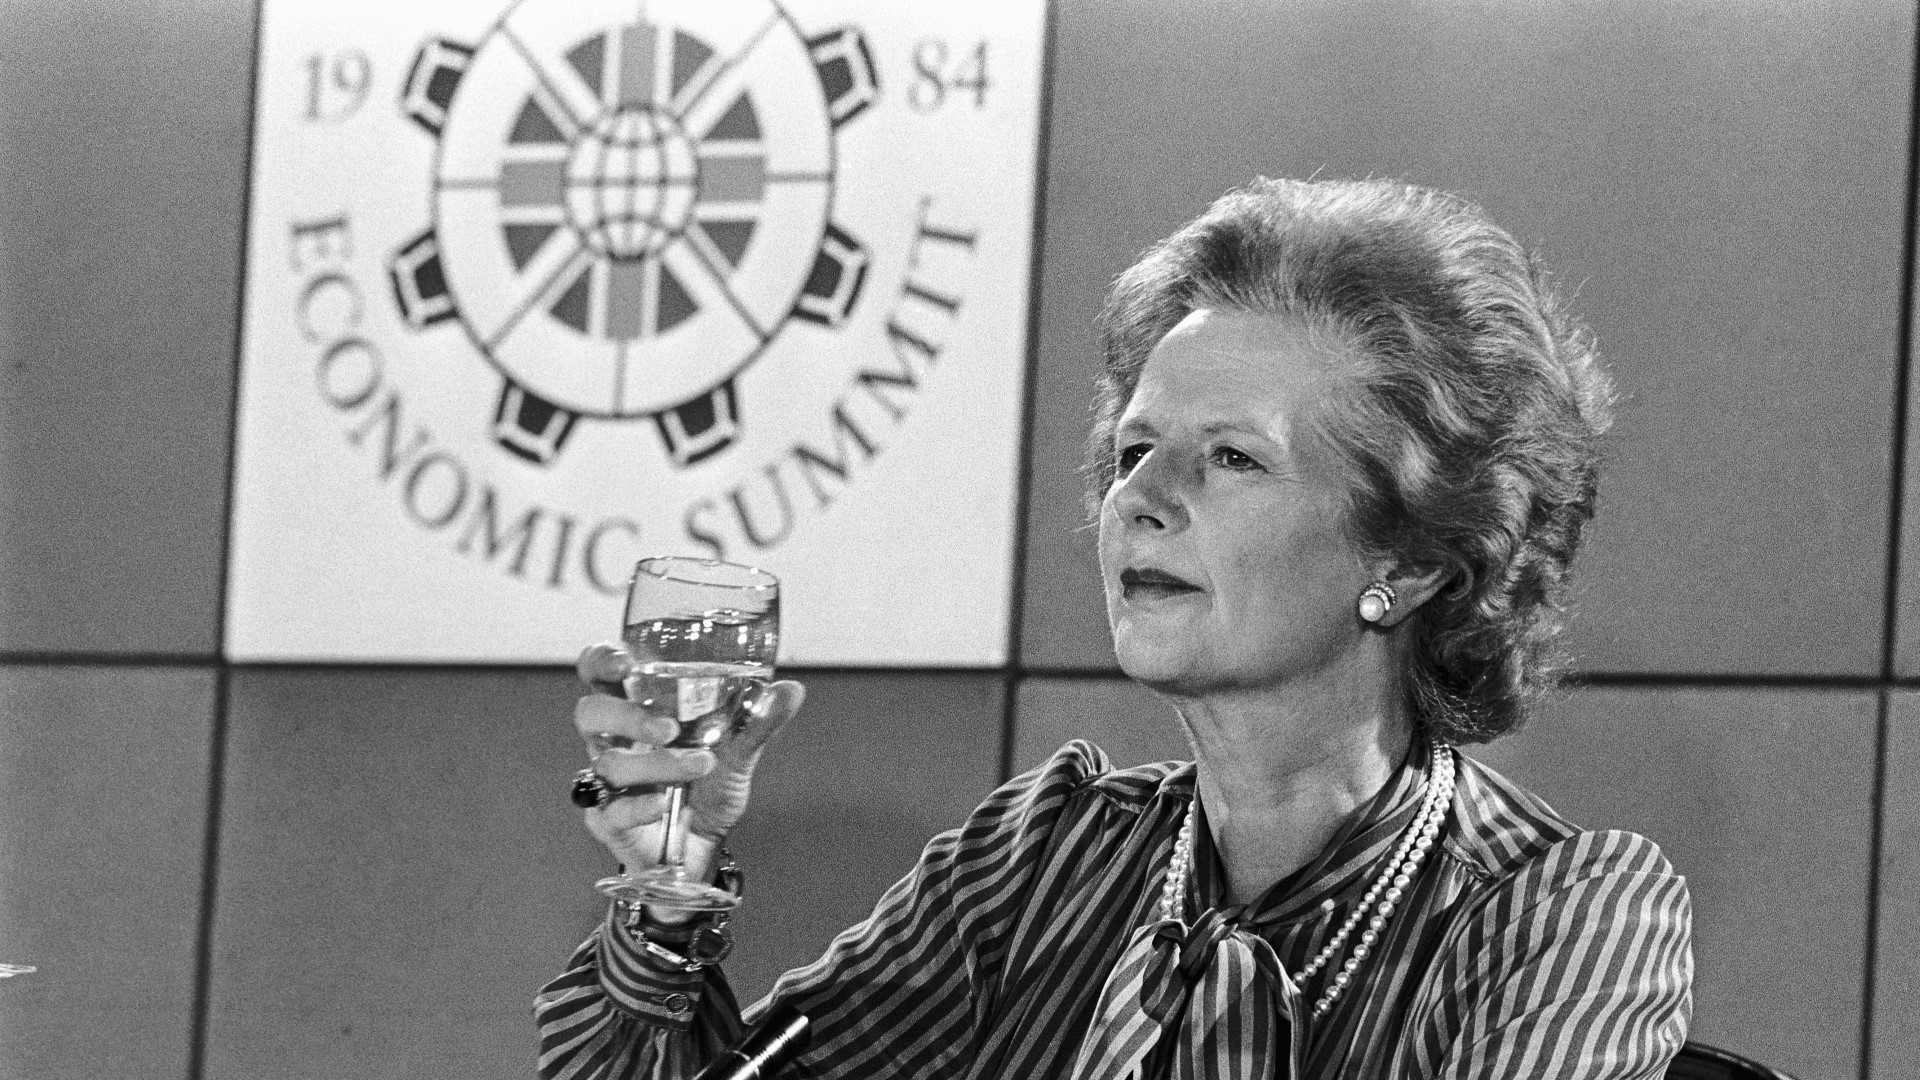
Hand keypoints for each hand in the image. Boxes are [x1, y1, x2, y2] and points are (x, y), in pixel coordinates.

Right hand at [572, 642, 803, 893]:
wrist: (707, 846)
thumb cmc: (708, 787)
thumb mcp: (739, 751)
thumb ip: (759, 720)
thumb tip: (791, 690)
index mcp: (635, 711)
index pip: (599, 674)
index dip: (602, 662)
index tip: (626, 663)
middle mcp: (614, 742)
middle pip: (590, 714)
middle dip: (626, 715)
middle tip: (669, 727)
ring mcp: (607, 782)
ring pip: (609, 763)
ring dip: (658, 763)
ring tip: (701, 764)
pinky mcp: (608, 823)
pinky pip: (610, 812)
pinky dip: (638, 806)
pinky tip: (663, 805)